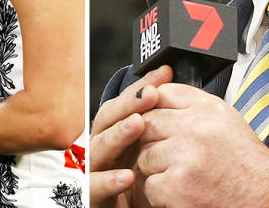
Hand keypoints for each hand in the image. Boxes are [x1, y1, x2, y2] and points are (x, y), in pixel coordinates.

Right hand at [89, 66, 172, 207]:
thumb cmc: (143, 184)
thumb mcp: (154, 149)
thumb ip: (160, 123)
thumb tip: (177, 88)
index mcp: (116, 133)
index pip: (125, 104)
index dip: (142, 87)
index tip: (163, 75)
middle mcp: (102, 147)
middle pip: (107, 119)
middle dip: (128, 104)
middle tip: (151, 94)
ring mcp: (94, 169)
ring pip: (99, 148)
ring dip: (117, 135)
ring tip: (138, 125)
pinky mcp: (91, 194)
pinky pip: (94, 187)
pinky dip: (107, 181)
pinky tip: (127, 176)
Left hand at [134, 83, 268, 207]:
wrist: (268, 199)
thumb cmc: (247, 165)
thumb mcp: (227, 122)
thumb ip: (193, 106)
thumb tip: (156, 95)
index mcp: (209, 108)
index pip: (163, 93)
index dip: (156, 108)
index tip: (162, 122)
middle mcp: (197, 128)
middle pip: (148, 123)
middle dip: (155, 141)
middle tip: (175, 156)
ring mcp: (185, 157)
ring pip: (145, 155)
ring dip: (158, 170)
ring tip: (185, 175)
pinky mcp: (177, 185)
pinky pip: (151, 184)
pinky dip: (164, 194)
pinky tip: (185, 192)